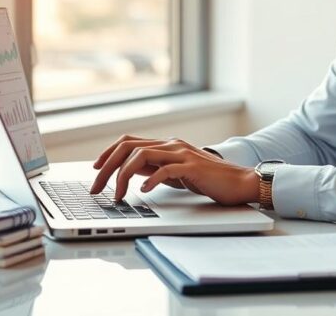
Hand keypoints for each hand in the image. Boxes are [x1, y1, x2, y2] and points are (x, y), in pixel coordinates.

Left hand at [89, 135, 259, 205]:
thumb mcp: (175, 172)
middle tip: (96, 187)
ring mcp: (182, 154)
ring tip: (117, 195)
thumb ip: (155, 167)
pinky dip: (151, 179)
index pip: (129, 141)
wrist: (240, 181)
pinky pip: (166, 169)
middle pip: (129, 147)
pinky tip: (144, 191)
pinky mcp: (192, 166)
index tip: (95, 170)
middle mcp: (171, 145)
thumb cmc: (209, 179)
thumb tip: (130, 171)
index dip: (108, 153)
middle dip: (107, 166)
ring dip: (123, 176)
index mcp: (166, 145)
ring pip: (142, 155)